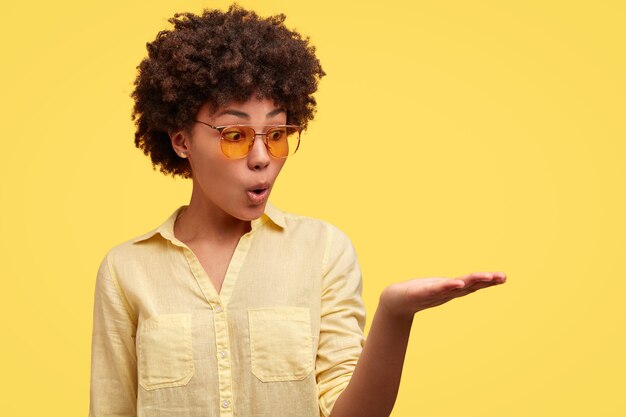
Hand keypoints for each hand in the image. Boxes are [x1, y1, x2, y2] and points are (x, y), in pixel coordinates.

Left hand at [379, 272, 506, 318]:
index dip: (488, 281)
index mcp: (452, 289)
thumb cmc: (418, 293)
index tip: (503, 277)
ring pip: (456, 287)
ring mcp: (435, 293)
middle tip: (500, 277)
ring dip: (470, 282)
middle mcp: (446, 292)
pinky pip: (436, 290)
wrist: (396, 301)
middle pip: (469, 285)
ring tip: (485, 277)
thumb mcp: (438, 288)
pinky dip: (447, 286)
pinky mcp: (421, 294)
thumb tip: (466, 283)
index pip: (473, 284)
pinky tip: (456, 283)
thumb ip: (452, 286)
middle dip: (485, 281)